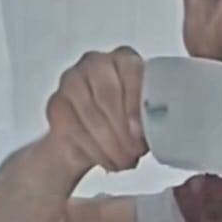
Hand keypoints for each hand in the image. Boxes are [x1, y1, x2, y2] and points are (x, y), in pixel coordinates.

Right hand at [45, 46, 148, 172]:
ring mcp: (72, 80)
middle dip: (121, 130)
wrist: (91, 140)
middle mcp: (96, 63)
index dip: (134, 105)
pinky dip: (93, 150)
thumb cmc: (128, 124)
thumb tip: (164, 130)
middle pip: (107, 94)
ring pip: (89, 113)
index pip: (131, 73)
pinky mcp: (56, 103)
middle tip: (133, 154)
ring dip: (109, 144)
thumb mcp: (147, 118)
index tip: (139, 134)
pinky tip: (107, 161)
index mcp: (125, 59)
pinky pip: (73, 128)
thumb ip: (154, 116)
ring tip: (124, 161)